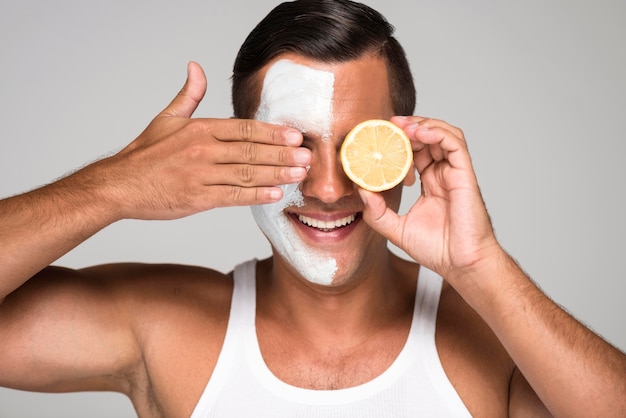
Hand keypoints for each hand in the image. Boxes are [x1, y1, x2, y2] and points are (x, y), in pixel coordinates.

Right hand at [91, 62, 310, 220]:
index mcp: (200, 129)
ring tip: (299, 174)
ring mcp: (201, 175)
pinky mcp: (197, 198)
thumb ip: (188, 95)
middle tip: (308, 156)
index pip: (244, 128)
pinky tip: (276, 194)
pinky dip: (256, 195)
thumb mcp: (167, 118)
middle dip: (282, 154)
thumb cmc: (145, 154)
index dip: (272, 132)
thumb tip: (196, 67)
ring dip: (276, 174)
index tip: (295, 135)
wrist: (119, 185)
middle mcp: (203, 150)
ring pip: (246, 173)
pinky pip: (233, 196)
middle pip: (251, 150)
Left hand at [359, 116, 500, 281]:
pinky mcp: (465, 174)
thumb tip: (360, 190)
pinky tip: (419, 133)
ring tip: (401, 125)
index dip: (398, 143)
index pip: (415, 153)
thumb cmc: (437, 250)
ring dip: (422, 125)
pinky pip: (455, 143)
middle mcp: (443, 175)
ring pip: (443, 134)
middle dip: (407, 128)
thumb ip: (377, 212)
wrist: (461, 265)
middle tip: (387, 125)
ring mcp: (454, 173)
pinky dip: (438, 132)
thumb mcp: (396, 229)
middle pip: (428, 139)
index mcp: (430, 183)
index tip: (378, 139)